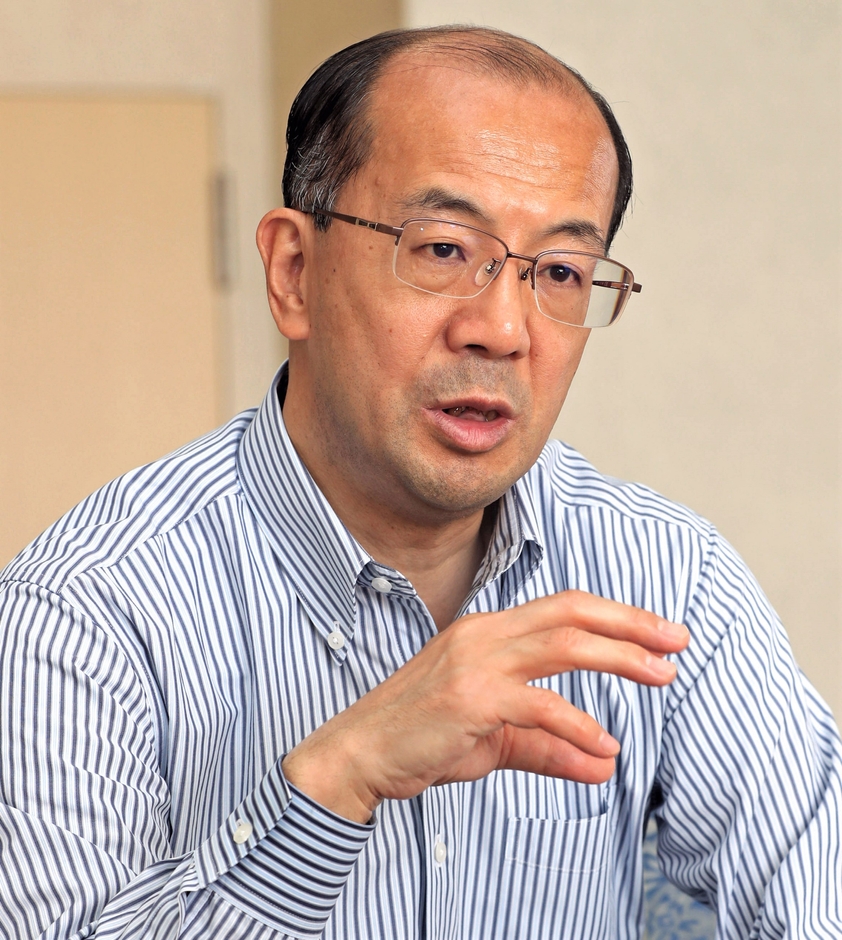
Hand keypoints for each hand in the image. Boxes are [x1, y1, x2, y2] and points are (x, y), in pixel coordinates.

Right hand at [282, 590, 688, 821]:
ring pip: (561, 644)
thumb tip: (605, 764)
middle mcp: (485, 634)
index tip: (659, 633)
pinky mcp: (469, 698)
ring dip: (618, 656)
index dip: (615, 616)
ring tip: (661, 675)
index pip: (563, 608)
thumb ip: (549, 747)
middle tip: (678, 639)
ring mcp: (475, 662)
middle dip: (630, 622)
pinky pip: (537, 705)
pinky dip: (577, 724)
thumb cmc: (423, 738)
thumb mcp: (494, 742)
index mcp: (489, 632)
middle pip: (570, 611)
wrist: (360, 754)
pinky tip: (604, 746)